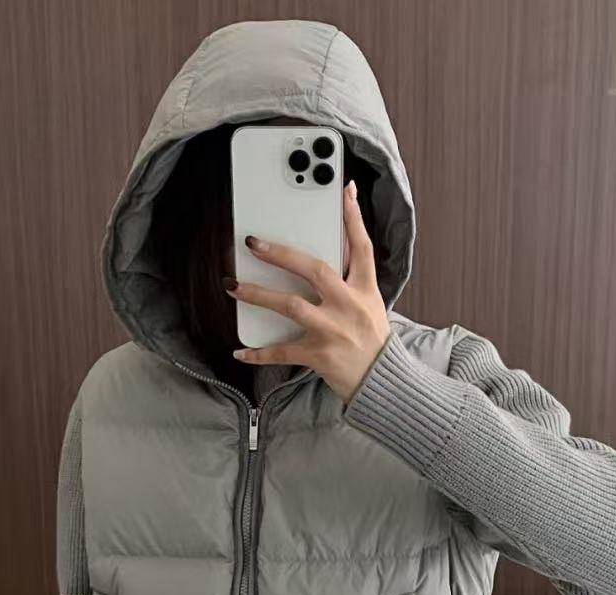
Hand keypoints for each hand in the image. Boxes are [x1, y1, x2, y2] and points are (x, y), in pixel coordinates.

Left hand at [224, 179, 391, 404]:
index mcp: (365, 291)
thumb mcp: (371, 305)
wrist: (381, 382)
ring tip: (234, 286)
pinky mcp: (319, 355)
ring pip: (291, 306)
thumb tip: (337, 250)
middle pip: (315, 270)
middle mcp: (349, 307)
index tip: (343, 190)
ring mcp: (333, 331)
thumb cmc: (373, 342)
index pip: (361, 248)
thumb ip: (354, 279)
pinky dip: (259, 352)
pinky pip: (282, 351)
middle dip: (282, 254)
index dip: (353, 218)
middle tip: (254, 242)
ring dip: (259, 295)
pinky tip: (240, 350)